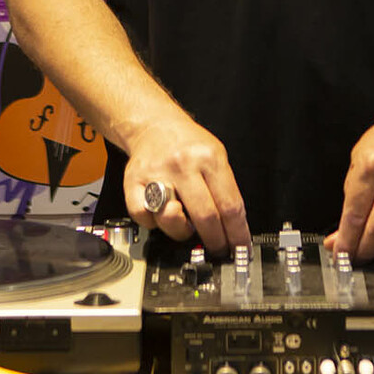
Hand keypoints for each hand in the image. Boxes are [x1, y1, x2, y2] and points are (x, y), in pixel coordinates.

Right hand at [124, 116, 249, 250]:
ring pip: (172, 220)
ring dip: (183, 233)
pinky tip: (161, 215)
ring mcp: (157, 173)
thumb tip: (232, 227)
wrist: (154, 125)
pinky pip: (144, 217)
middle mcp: (183, 164)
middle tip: (218, 248)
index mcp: (209, 158)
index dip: (237, 233)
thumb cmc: (188, 144)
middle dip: (215, 241)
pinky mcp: (133, 181)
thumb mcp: (216, 156)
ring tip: (187, 226)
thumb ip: (224, 189)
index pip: (230, 206)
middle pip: (205, 217)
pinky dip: (153, 224)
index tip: (240, 248)